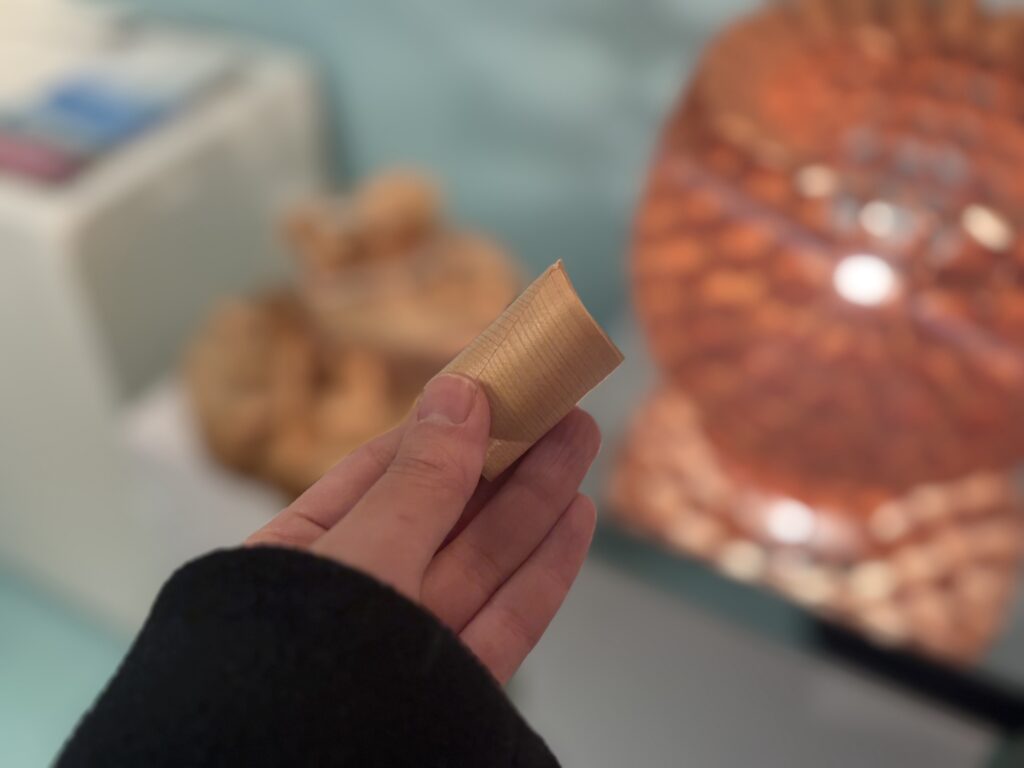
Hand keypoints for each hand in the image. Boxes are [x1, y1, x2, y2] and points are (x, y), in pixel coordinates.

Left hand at [247, 373, 599, 683]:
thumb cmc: (297, 667)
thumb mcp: (360, 557)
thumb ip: (419, 483)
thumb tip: (461, 395)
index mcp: (307, 556)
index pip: (386, 470)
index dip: (447, 421)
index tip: (495, 378)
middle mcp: (359, 597)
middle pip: (446, 511)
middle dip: (505, 454)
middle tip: (557, 399)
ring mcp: (406, 645)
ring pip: (483, 559)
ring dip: (536, 499)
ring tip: (579, 442)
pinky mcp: (450, 687)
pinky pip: (505, 617)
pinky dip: (543, 568)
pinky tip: (576, 519)